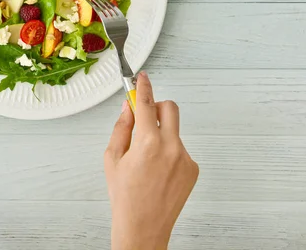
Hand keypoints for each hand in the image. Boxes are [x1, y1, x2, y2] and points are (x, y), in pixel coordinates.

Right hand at [105, 72, 198, 249]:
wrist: (143, 228)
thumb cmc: (125, 197)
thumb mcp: (112, 159)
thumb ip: (121, 128)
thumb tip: (128, 109)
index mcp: (148, 143)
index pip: (146, 103)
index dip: (143, 86)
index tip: (142, 78)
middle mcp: (171, 147)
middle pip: (170, 108)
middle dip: (158, 106)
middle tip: (145, 118)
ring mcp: (185, 158)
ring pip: (174, 131)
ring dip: (161, 134)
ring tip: (147, 160)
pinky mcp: (193, 169)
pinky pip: (180, 149)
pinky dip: (169, 152)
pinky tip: (158, 171)